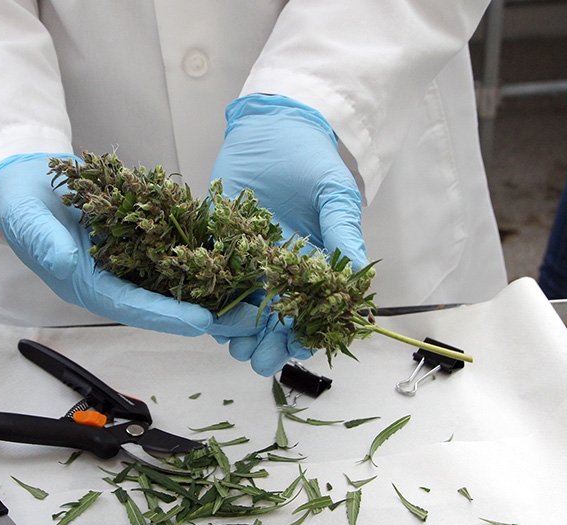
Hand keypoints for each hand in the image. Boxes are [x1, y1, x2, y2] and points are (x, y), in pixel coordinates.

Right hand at [0, 153, 264, 339]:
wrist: (23, 178)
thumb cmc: (21, 204)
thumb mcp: (27, 221)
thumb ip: (48, 245)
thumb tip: (67, 264)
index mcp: (86, 286)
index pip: (133, 308)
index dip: (169, 316)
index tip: (204, 321)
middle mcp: (112, 281)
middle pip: (163, 304)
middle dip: (205, 312)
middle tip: (247, 320)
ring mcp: (127, 264)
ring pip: (175, 284)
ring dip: (213, 290)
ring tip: (253, 295)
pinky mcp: (138, 243)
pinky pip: (174, 255)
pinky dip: (203, 258)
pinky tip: (234, 258)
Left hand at [209, 94, 365, 373]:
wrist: (270, 124)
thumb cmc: (310, 157)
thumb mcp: (335, 195)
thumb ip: (344, 236)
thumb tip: (358, 282)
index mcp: (310, 265)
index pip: (309, 312)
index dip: (304, 335)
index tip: (296, 347)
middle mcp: (277, 269)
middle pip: (273, 322)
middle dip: (268, 346)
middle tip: (259, 358)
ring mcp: (245, 259)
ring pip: (239, 310)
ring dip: (237, 333)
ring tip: (235, 343)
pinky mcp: (216, 244)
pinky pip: (210, 280)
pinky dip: (208, 301)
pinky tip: (208, 316)